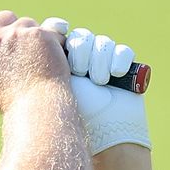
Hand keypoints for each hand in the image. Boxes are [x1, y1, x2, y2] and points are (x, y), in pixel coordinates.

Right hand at [0, 10, 72, 112]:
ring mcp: (18, 33)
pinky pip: (50, 30)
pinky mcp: (40, 33)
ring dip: (34, 36)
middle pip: (3, 16)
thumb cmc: (13, 100)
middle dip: (13, 28)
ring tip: (38, 62)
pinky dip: (53, 42)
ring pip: (28, 23)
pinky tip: (52, 59)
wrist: (35, 107)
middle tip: (22, 49)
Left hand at [41, 19, 150, 154]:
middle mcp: (82, 64)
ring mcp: (103, 66)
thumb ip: (49, 64)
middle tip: (80, 71)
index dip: (61, 32)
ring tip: (99, 81)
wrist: (101, 137)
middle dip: (81, 50)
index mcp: (60, 66)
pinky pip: (123, 52)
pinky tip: (115, 73)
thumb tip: (46, 36)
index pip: (61, 37)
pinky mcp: (124, 71)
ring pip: (103, 43)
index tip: (61, 33)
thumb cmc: (73, 117)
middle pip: (82, 38)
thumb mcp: (55, 87)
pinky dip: (119, 59)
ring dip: (100, 58)